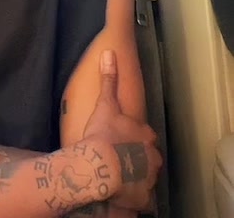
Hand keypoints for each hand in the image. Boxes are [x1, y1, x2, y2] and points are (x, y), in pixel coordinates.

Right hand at [84, 50, 160, 213]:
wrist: (100, 165)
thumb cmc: (103, 134)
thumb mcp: (106, 104)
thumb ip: (109, 80)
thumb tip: (110, 53)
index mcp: (145, 134)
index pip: (145, 135)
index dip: (134, 137)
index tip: (122, 139)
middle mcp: (152, 156)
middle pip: (149, 156)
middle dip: (138, 157)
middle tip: (120, 158)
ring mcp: (149, 177)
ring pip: (147, 176)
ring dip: (137, 175)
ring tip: (120, 176)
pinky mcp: (143, 197)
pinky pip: (143, 198)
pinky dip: (136, 196)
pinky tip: (124, 194)